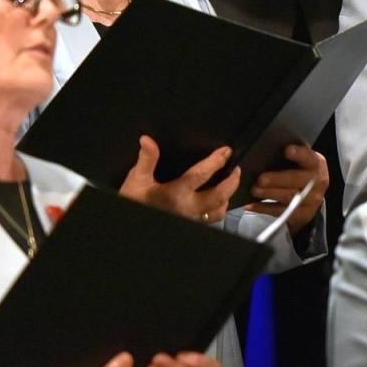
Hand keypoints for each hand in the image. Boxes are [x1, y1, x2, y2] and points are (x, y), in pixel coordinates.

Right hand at [120, 136, 239, 224]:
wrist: (130, 225)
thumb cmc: (134, 203)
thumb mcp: (137, 180)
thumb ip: (146, 159)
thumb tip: (147, 140)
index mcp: (176, 194)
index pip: (202, 175)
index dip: (216, 161)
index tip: (225, 151)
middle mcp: (188, 208)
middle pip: (219, 196)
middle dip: (232, 182)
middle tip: (236, 169)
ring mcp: (191, 220)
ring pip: (218, 212)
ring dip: (227, 198)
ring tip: (230, 186)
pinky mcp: (191, 226)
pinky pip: (210, 220)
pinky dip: (218, 210)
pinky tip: (217, 203)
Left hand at [249, 144, 327, 230]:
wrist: (312, 195)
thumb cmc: (301, 171)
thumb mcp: (301, 160)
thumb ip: (292, 154)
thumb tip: (268, 146)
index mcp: (316, 164)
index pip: (309, 158)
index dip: (299, 154)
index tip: (287, 150)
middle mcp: (317, 183)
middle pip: (297, 180)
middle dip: (277, 179)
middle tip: (261, 179)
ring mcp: (311, 201)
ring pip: (288, 197)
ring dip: (269, 193)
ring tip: (254, 190)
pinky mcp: (301, 214)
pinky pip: (281, 212)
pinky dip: (264, 208)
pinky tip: (252, 205)